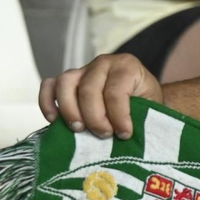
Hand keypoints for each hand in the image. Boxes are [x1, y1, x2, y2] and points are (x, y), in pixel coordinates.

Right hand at [40, 53, 163, 139]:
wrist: (144, 99)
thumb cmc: (147, 105)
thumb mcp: (151, 108)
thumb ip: (139, 117)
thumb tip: (123, 137)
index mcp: (127, 66)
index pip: (115, 92)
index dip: (118, 117)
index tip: (124, 134)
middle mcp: (103, 63)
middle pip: (89, 89)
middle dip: (94, 117)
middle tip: (104, 134)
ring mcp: (83, 70)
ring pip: (65, 84)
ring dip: (69, 110)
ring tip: (79, 130)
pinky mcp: (68, 80)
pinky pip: (49, 85)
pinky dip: (47, 102)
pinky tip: (54, 120)